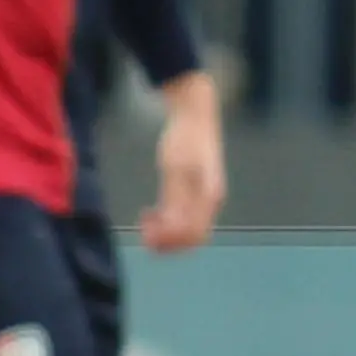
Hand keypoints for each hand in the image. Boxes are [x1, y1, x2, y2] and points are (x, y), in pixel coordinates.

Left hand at [141, 71, 224, 253]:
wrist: (194, 114)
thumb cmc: (184, 138)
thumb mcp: (174, 167)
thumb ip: (173, 198)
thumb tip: (170, 226)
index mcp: (208, 196)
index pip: (193, 233)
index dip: (170, 240)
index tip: (147, 232)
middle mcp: (211, 201)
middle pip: (193, 237)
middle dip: (168, 242)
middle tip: (143, 234)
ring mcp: (206, 197)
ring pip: (189, 229)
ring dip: (167, 233)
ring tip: (146, 223)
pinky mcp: (198, 191)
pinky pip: (186, 217)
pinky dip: (169, 222)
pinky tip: (153, 213)